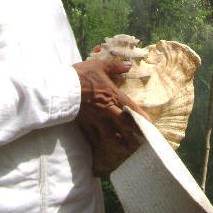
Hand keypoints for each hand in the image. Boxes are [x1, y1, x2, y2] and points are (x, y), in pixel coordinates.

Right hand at [73, 57, 149, 176]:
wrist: (61, 87)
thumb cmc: (81, 75)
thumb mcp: (99, 66)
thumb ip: (115, 67)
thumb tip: (128, 65)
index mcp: (112, 95)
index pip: (131, 107)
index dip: (141, 117)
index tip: (150, 125)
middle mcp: (106, 109)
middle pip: (124, 125)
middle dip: (134, 134)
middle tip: (142, 142)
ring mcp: (96, 118)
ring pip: (110, 134)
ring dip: (119, 142)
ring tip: (125, 148)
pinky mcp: (84, 123)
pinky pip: (93, 136)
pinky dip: (99, 141)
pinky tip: (102, 146)